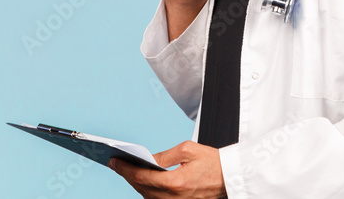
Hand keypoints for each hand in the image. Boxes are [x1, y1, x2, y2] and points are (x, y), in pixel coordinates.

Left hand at [109, 140, 226, 197]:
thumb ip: (164, 156)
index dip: (125, 168)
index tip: (113, 161)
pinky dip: (147, 190)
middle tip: (115, 164)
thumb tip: (146, 159)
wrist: (230, 177)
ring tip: (125, 170)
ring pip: (147, 196)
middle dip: (127, 175)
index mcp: (175, 182)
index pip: (142, 176)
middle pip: (141, 187)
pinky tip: (141, 180)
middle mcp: (174, 197)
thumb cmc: (212, 161)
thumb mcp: (187, 149)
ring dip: (135, 183)